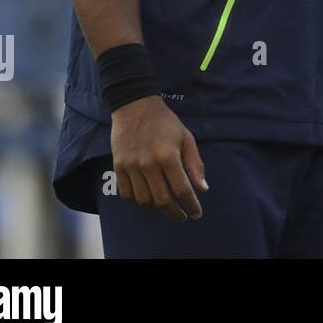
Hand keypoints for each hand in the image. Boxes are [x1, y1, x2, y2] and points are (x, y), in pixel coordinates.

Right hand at [109, 95, 207, 219]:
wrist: (135, 107)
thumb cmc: (165, 122)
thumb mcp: (187, 138)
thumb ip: (195, 165)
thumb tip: (203, 189)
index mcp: (168, 156)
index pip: (182, 190)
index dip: (191, 205)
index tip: (196, 213)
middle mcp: (148, 164)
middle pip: (162, 200)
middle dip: (175, 213)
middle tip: (183, 216)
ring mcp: (131, 166)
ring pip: (144, 201)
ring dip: (157, 209)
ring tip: (168, 208)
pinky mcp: (118, 167)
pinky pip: (127, 194)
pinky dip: (138, 202)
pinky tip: (149, 201)